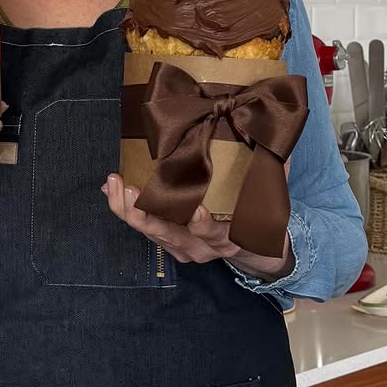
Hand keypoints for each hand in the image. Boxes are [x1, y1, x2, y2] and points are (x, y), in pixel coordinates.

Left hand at [103, 175, 292, 274]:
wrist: (258, 250)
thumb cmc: (260, 218)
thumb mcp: (271, 198)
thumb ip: (273, 171)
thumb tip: (275, 135)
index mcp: (228, 238)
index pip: (209, 232)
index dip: (199, 223)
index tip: (192, 209)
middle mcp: (202, 248)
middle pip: (167, 234)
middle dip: (142, 213)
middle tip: (126, 188)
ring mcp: (184, 250)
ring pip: (150, 233)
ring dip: (127, 210)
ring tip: (111, 183)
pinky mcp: (171, 246)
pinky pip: (145, 230)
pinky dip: (127, 211)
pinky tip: (111, 190)